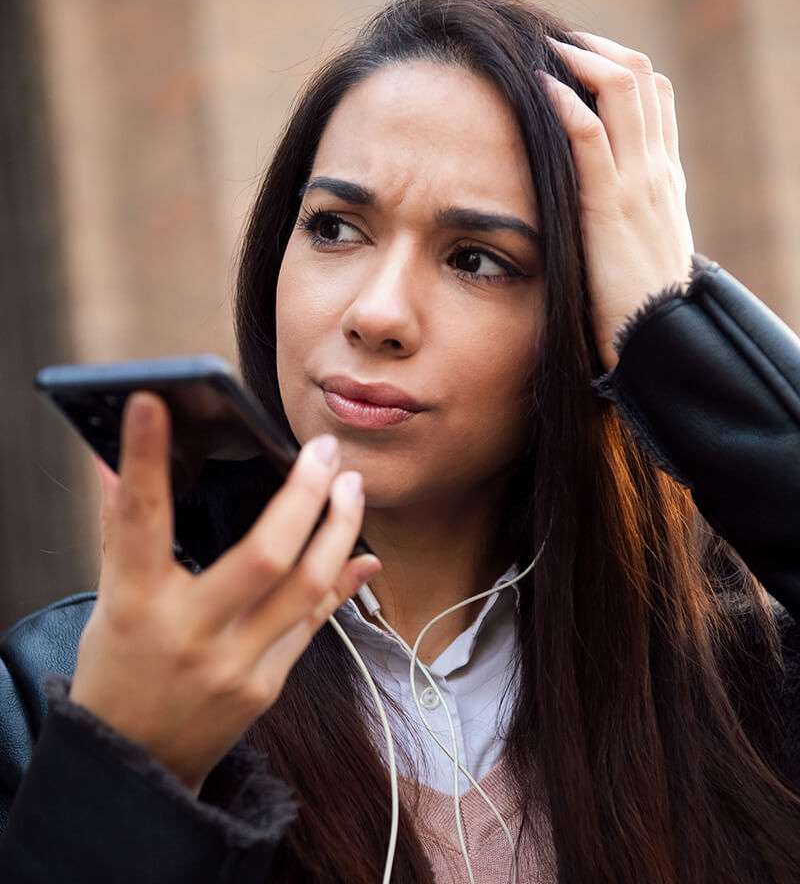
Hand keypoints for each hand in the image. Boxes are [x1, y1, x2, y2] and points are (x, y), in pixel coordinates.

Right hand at [71, 391, 380, 794]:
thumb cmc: (119, 668)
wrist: (136, 760)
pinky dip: (341, 581)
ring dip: (340, 528)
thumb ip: (121, 532)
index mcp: (135, 605)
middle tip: (325, 450)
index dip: (144, 459)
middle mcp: (190, 635)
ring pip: (307, 587)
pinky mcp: (267, 684)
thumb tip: (115, 465)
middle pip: (264, 555)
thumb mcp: (109, 600)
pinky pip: (316, 622)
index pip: (141, 521)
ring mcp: (235, 664)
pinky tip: (362, 551)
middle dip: (304, 494)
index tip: (152, 404)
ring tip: (351, 486)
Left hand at [537, 31, 695, 371]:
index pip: (654, 98)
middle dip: (597, 50)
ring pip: (623, 90)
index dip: (618, 67)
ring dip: (582, 60)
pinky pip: (591, 135)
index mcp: (663, 177)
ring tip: (546, 51)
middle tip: (558, 42)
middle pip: (641, 78)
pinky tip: (541, 88)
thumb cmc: (639, 303)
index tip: (579, 61)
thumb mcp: (639, 250)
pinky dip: (566, 103)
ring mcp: (639, 182)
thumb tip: (589, 206)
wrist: (657, 338)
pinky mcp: (611, 205)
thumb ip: (623, 218)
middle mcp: (656, 169)